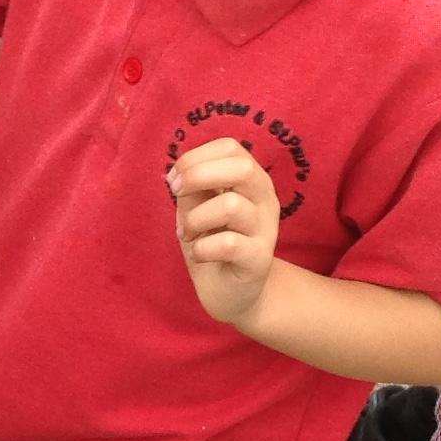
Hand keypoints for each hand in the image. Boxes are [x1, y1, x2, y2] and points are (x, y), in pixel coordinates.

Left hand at [171, 137, 281, 326]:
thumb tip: (178, 173)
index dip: (195, 157)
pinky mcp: (259, 259)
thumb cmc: (212, 243)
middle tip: (176, 194)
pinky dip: (202, 248)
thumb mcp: (197, 209)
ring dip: (195, 218)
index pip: (230, 147)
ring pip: (231, 206)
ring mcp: (266, 229)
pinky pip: (228, 243)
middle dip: (198, 175)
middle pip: (242, 167)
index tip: (174, 179)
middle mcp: (265, 199)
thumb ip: (192, 187)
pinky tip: (200, 255)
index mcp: (250, 180)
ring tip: (187, 233)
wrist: (233, 292)